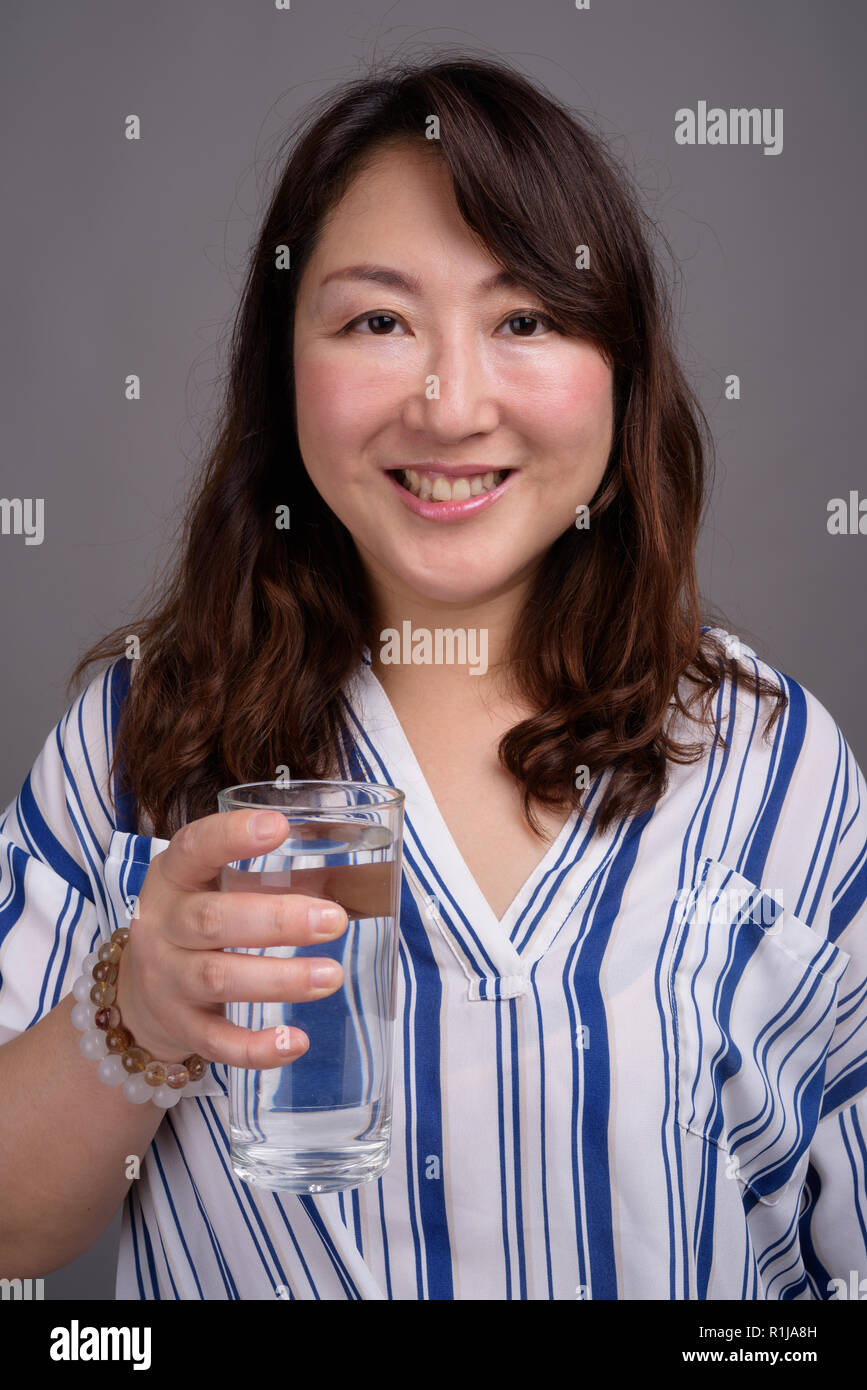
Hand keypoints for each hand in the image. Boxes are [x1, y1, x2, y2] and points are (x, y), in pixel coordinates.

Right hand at [113, 810, 346, 1067]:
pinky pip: (217, 1043)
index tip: (279, 827)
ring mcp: (167, 981)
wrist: (138, 995)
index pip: (193, 849)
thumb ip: (269, 878)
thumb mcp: (213, 887)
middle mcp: (162, 927)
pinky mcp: (182, 1028)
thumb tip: (358, 879)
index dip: (232, 836)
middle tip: (335, 920)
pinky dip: (256, 1047)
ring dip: (280, 979)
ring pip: (219, 979)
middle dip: (277, 921)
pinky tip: (297, 1042)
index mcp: (173, 878)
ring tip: (332, 976)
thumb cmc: (197, 922)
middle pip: (213, 921)